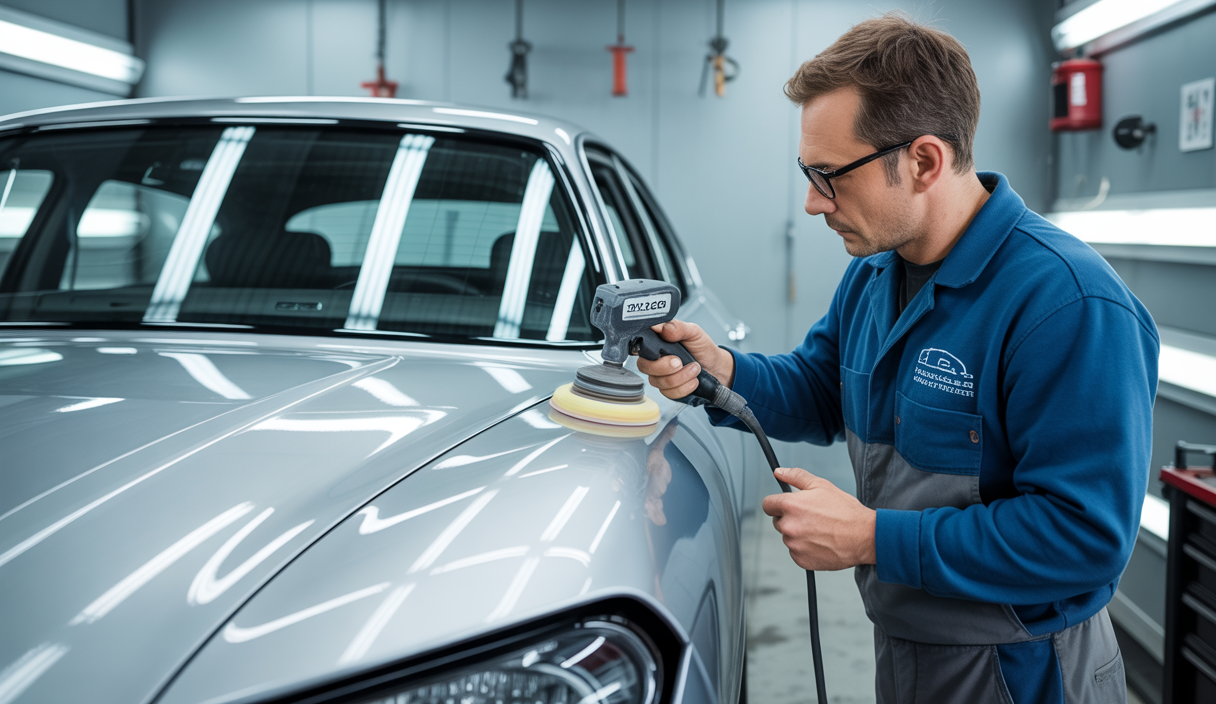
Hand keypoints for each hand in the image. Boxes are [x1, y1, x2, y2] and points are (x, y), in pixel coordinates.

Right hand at [635, 320, 734, 398]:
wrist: (717, 367)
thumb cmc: (702, 348)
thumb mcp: (693, 332)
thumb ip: (677, 327)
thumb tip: (660, 327)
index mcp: (657, 343)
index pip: (639, 346)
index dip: (645, 350)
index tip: (661, 351)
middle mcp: (655, 360)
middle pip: (644, 366)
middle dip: (664, 366)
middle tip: (680, 361)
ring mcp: (660, 376)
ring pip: (658, 382)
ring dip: (681, 376)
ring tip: (695, 368)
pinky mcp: (668, 390)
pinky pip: (669, 393)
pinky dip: (685, 387)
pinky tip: (694, 380)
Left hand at [762, 467, 876, 570]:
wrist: (864, 537)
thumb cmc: (845, 511)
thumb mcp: (821, 485)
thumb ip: (796, 476)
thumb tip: (779, 472)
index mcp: (790, 506)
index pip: (767, 505)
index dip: (776, 503)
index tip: (785, 505)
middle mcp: (788, 526)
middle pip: (778, 521)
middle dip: (790, 518)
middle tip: (812, 517)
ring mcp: (794, 545)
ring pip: (788, 537)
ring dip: (798, 534)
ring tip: (820, 530)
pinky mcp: (801, 560)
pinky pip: (796, 552)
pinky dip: (804, 548)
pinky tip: (821, 542)